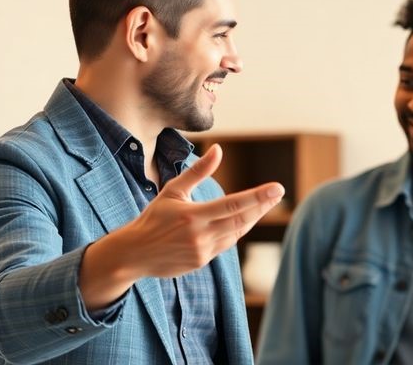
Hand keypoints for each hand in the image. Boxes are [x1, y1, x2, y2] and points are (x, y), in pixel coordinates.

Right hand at [80, 144, 283, 308]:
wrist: (134, 254)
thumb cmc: (153, 218)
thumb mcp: (173, 191)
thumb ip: (198, 171)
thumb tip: (218, 149)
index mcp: (192, 216)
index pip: (233, 205)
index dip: (258, 197)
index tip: (277, 188)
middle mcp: (200, 235)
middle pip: (241, 220)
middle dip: (262, 206)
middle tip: (278, 193)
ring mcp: (202, 251)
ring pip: (237, 233)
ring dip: (253, 218)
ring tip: (266, 204)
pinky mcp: (202, 261)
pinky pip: (227, 244)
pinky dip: (238, 231)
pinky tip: (245, 220)